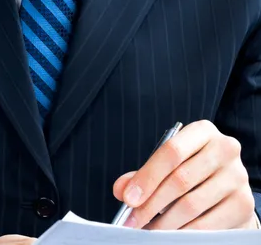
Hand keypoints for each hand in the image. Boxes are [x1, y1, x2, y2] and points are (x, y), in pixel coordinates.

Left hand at [113, 120, 257, 229]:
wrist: (228, 185)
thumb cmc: (192, 168)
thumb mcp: (169, 163)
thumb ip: (144, 174)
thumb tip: (122, 190)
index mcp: (202, 131)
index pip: (171, 151)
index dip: (147, 176)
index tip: (128, 198)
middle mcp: (225, 149)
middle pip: (180, 180)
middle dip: (151, 204)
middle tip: (133, 220)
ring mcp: (237, 177)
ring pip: (192, 204)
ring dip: (165, 223)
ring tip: (148, 230)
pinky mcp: (244, 204)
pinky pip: (208, 224)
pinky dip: (185, 232)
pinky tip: (170, 234)